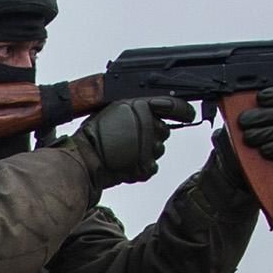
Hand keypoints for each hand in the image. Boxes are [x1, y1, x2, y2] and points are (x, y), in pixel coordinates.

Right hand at [64, 96, 195, 187]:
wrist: (83, 160)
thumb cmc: (93, 136)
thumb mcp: (112, 110)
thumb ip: (135, 109)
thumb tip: (153, 109)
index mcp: (140, 106)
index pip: (172, 105)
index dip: (183, 111)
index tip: (189, 115)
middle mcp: (148, 124)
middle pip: (164, 130)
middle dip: (153, 135)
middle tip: (132, 139)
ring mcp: (149, 146)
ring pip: (159, 149)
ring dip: (147, 151)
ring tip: (125, 152)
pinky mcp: (146, 166)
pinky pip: (152, 167)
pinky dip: (141, 167)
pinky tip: (126, 163)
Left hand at [228, 83, 272, 165]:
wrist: (239, 161)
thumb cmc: (243, 132)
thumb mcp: (243, 115)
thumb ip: (248, 104)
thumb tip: (242, 99)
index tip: (260, 98)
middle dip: (265, 116)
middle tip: (243, 121)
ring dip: (269, 133)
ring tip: (249, 137)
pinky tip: (265, 149)